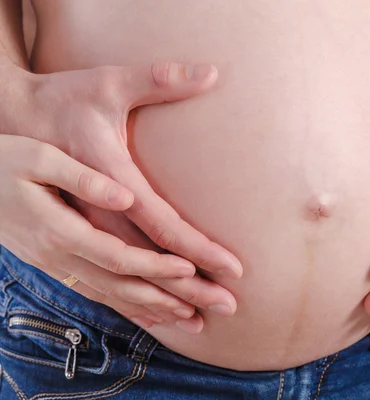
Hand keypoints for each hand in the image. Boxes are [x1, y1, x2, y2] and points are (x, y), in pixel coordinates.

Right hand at [0, 134, 204, 329]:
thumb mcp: (38, 158)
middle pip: (126, 285)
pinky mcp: (57, 264)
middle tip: (219, 305)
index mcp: (62, 229)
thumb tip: (125, 197)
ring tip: (194, 320)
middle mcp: (61, 256)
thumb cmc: (6, 159)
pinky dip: (128, 307)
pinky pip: (98, 293)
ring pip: (114, 296)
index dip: (157, 266)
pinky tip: (151, 314)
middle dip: (175, 297)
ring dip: (156, 310)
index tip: (192, 269)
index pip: (120, 256)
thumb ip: (82, 178)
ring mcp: (58, 265)